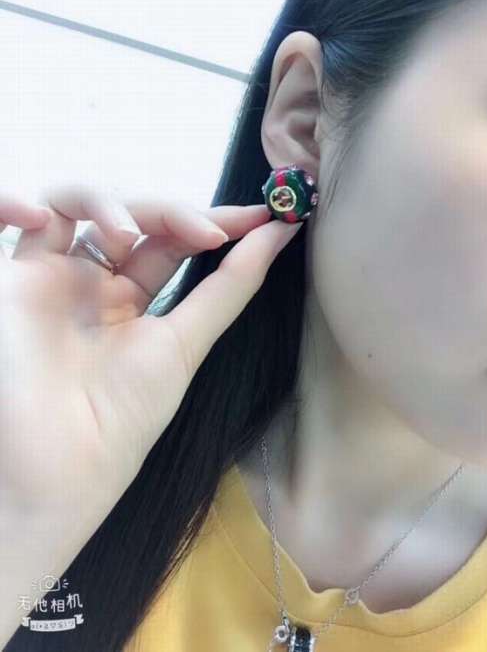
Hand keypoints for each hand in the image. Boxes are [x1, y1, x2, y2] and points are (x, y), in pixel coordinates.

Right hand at [0, 184, 301, 516]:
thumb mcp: (185, 342)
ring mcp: (48, 277)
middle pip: (129, 216)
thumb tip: (279, 235)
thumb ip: (229, 286)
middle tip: (208, 233)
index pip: (170, 240)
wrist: (61, 466)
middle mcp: (89, 283)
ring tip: (125, 238)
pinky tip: (40, 216)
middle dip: (171, 212)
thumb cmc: (122, 415)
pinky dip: (16, 200)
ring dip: (106, 204)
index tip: (260, 213)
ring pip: (73, 203)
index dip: (210, 220)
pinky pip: (5, 214)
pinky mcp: (9, 278)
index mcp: (129, 300)